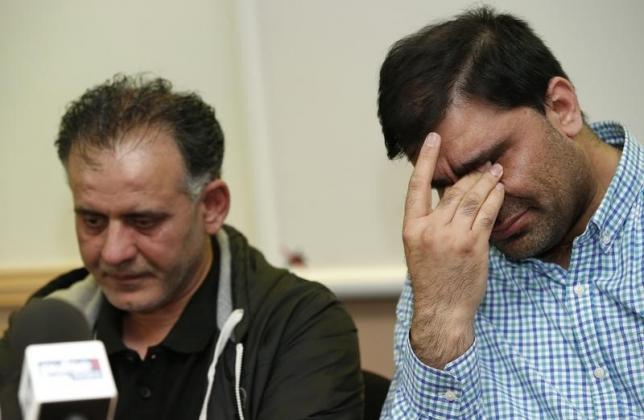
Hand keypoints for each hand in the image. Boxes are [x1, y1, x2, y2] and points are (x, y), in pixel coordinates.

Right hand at [403, 132, 504, 367]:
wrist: (442, 309)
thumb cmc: (432, 278)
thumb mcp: (419, 247)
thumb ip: (430, 220)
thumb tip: (447, 193)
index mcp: (412, 228)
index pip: (417, 186)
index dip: (427, 160)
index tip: (434, 139)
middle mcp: (430, 229)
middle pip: (452, 190)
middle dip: (470, 173)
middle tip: (484, 162)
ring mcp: (452, 237)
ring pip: (471, 198)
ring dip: (485, 181)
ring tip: (495, 171)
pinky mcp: (473, 245)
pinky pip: (486, 214)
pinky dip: (494, 199)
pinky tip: (499, 191)